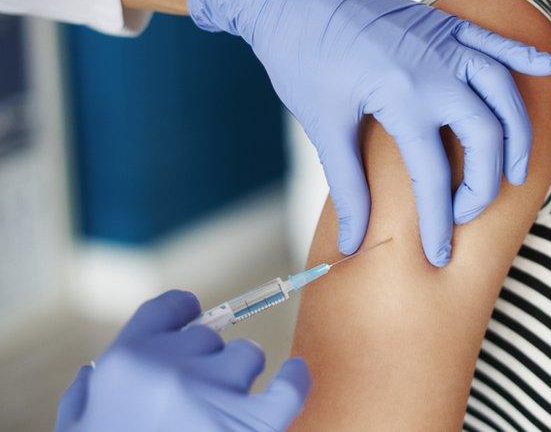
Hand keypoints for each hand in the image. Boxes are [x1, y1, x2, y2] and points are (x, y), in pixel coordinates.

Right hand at [56, 290, 309, 431]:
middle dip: (204, 361)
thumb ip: (84, 397)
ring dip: (238, 376)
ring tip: (223, 406)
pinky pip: (289, 389)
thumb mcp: (75, 430)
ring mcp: (217, 396)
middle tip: (193, 396)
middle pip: (207, 337)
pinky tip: (294, 373)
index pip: (166, 310)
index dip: (181, 313)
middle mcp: (173, 369)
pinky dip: (295, 379)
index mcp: (126, 363)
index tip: (190, 319)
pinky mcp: (254, 427)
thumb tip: (94, 373)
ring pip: (246, 357)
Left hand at [188, 0, 550, 265]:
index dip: (438, 221)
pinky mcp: (444, 24)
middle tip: (470, 212)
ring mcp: (445, 42)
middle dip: (487, 183)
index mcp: (403, 96)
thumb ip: (348, 185)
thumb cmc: (301, 56)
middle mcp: (436, 68)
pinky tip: (546, 69)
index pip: (434, 175)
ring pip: (503, 92)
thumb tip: (354, 243)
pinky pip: (495, 42)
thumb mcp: (323, 124)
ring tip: (518, 169)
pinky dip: (522, 57)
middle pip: (486, 136)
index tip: (439, 254)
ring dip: (517, 133)